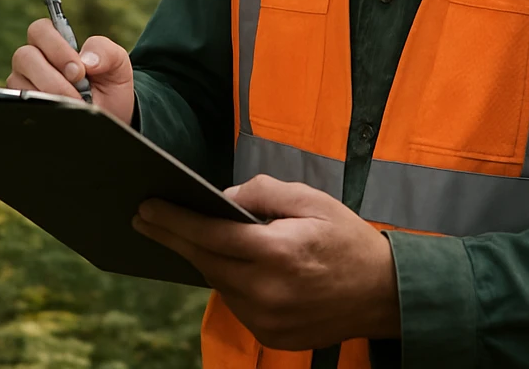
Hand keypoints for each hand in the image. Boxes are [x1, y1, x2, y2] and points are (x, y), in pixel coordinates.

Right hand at [7, 18, 134, 123]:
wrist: (110, 117)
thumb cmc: (108, 85)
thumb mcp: (117, 64)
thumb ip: (105, 51)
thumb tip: (85, 59)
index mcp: (53, 43)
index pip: (39, 30)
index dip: (56, 47)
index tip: (78, 70)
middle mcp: (33, 61)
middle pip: (25, 56)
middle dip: (53, 76)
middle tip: (77, 89)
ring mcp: (24, 84)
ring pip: (21, 83)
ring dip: (51, 95)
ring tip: (74, 104)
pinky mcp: (21, 106)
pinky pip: (21, 105)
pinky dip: (43, 110)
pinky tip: (61, 114)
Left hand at [132, 174, 399, 350]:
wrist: (383, 293)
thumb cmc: (346, 240)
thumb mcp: (311, 200)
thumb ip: (263, 193)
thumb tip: (224, 197)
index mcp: (278, 252)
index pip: (212, 234)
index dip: (175, 221)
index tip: (147, 208)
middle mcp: (268, 291)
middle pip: (206, 261)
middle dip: (173, 238)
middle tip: (145, 219)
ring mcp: (268, 319)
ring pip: (219, 284)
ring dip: (203, 260)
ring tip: (184, 236)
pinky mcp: (272, 335)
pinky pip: (237, 304)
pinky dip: (229, 283)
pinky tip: (223, 264)